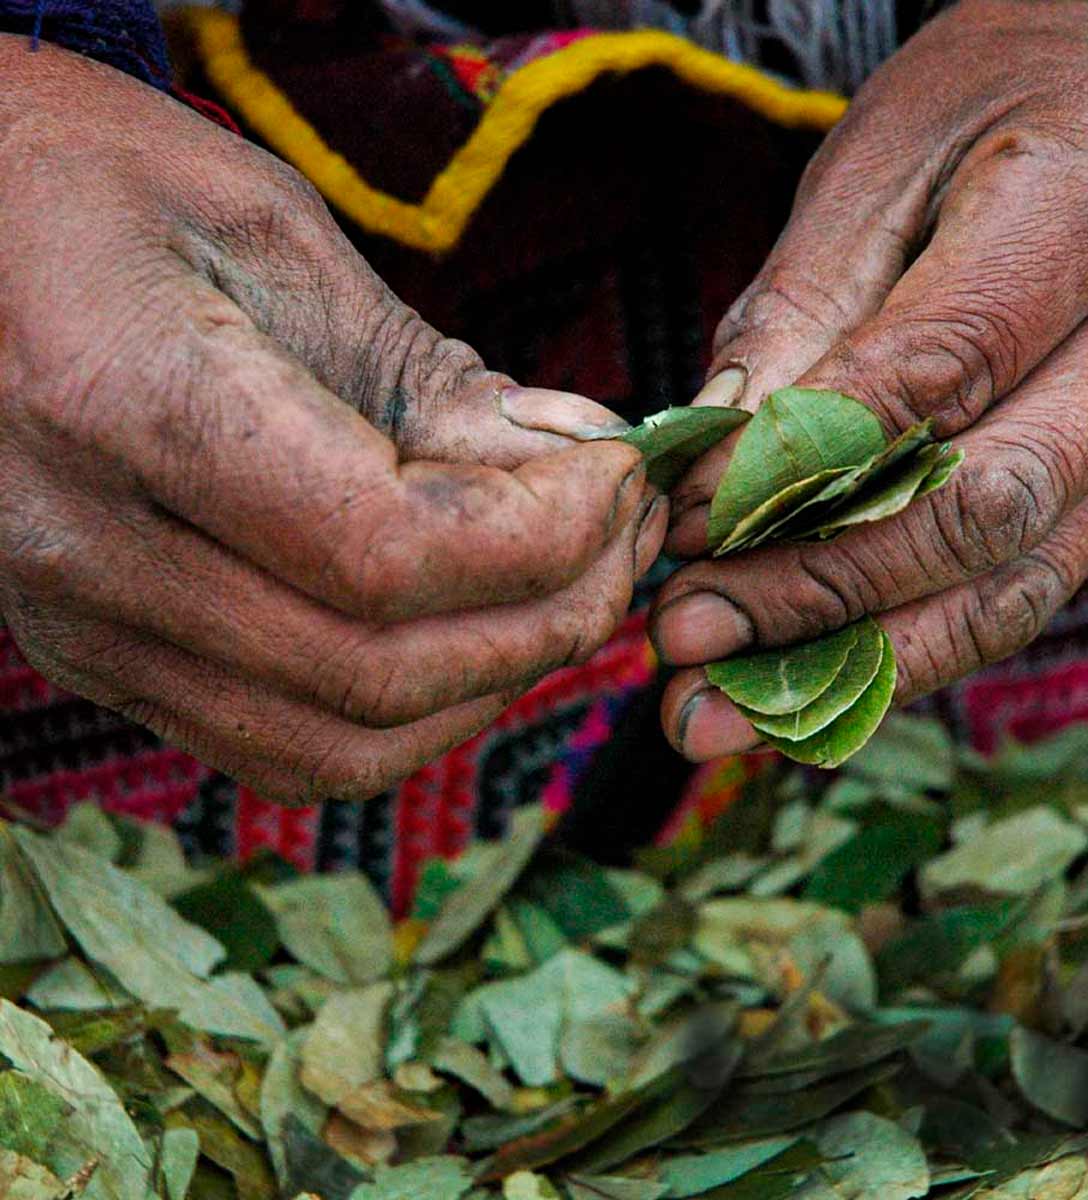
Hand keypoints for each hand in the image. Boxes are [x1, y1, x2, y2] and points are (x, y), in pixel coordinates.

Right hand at [0, 38, 665, 801]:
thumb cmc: (89, 191)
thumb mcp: (269, 234)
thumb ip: (425, 372)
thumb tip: (571, 460)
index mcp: (126, 404)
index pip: (387, 550)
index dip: (542, 534)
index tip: (619, 476)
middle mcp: (88, 552)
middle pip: (380, 668)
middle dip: (549, 613)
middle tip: (624, 538)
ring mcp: (87, 628)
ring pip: (342, 742)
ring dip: (493, 680)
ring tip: (569, 588)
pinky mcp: (107, 660)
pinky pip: (288, 750)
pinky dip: (413, 715)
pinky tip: (472, 639)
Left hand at [650, 0, 1087, 759]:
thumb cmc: (992, 110)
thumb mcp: (879, 165)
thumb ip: (800, 311)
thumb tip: (714, 464)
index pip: (935, 373)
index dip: (791, 470)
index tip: (681, 524)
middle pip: (982, 511)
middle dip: (815, 595)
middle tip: (682, 640)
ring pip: (1010, 587)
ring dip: (853, 667)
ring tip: (719, 714)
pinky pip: (1019, 593)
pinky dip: (902, 653)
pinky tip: (802, 690)